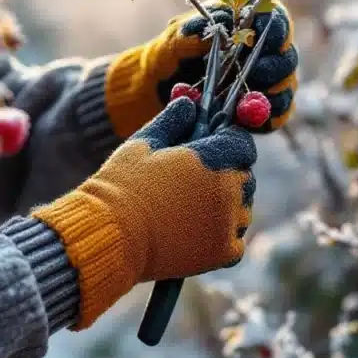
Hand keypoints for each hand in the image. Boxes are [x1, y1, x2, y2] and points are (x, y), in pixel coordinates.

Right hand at [31, 97, 256, 329]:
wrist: (112, 232)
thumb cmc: (124, 183)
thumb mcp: (145, 141)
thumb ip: (173, 120)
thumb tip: (191, 104)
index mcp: (214, 158)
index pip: (242, 143)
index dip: (227, 142)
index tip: (209, 148)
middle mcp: (229, 190)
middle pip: (244, 175)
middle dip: (227, 172)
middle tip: (196, 179)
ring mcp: (229, 224)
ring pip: (243, 208)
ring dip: (226, 204)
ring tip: (192, 206)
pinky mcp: (222, 253)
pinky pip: (236, 239)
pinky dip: (223, 235)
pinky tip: (197, 230)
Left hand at [102, 0, 297, 136]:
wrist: (158, 88)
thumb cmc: (169, 55)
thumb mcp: (172, 40)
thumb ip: (190, 32)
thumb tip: (212, 26)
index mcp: (246, 22)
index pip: (274, 18)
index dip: (275, 27)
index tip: (262, 35)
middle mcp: (264, 50)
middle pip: (287, 54)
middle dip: (274, 63)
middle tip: (256, 70)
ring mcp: (267, 80)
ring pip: (286, 84)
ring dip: (271, 90)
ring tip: (246, 94)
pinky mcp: (262, 109)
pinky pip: (278, 113)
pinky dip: (266, 115)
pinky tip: (247, 117)